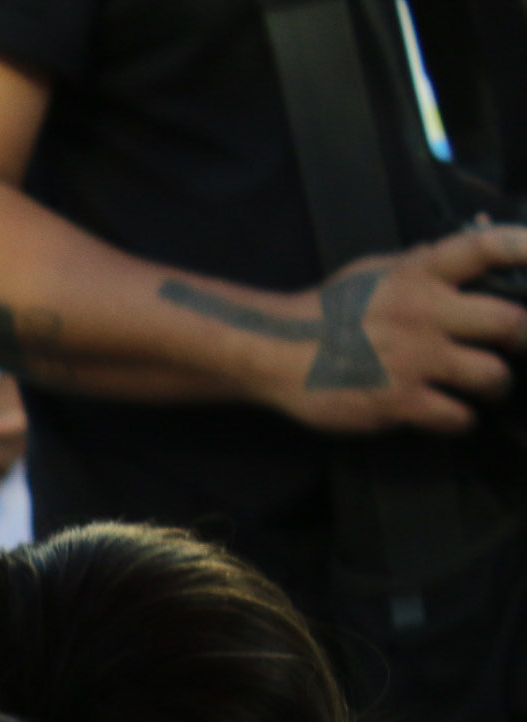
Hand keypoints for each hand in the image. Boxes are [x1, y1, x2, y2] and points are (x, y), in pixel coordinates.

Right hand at [260, 230, 526, 434]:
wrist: (275, 353)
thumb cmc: (326, 311)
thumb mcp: (375, 272)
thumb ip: (422, 264)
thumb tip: (466, 251)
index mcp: (420, 274)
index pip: (487, 248)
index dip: (525, 248)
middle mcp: (425, 313)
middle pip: (510, 323)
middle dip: (522, 338)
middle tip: (514, 345)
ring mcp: (414, 361)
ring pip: (492, 376)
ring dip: (494, 385)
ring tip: (482, 387)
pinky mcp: (400, 402)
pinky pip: (457, 416)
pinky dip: (460, 419)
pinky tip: (449, 414)